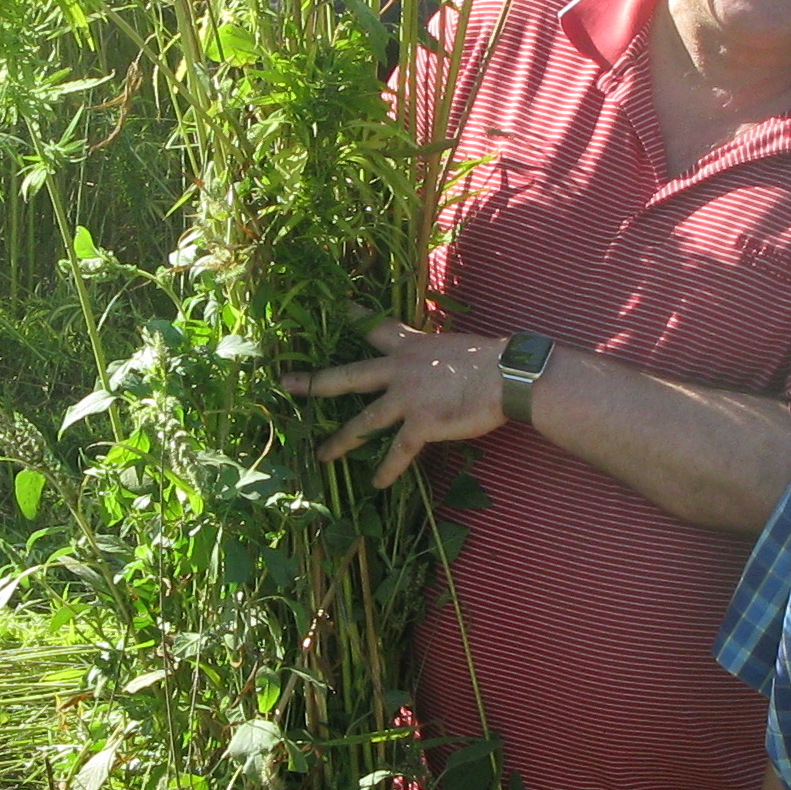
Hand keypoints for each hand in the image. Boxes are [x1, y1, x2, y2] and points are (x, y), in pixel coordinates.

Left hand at [276, 319, 511, 486]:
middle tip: (284, 384)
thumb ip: (436, 356)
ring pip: (364, 422)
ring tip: (322, 455)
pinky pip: (398, 451)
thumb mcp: (455, 346)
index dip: (353, 315)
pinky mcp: (421, 424)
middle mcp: (399, 370)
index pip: (376, 327)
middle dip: (314, 382)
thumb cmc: (490, 359)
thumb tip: (440, 365)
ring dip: (341, 441)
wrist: (506, 376)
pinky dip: (387, 469)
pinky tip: (377, 483)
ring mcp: (407, 399)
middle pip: (348, 376)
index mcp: (410, 345)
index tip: (334, 305)